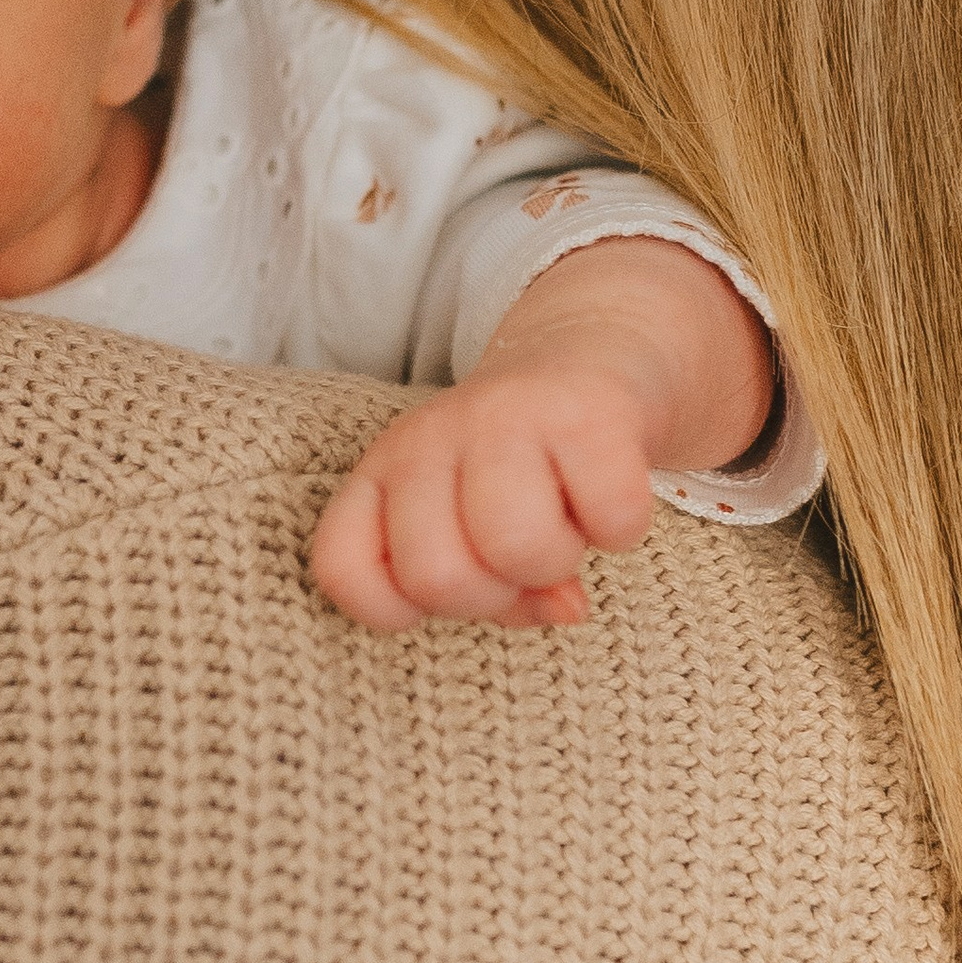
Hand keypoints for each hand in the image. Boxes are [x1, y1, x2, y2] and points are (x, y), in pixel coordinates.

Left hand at [310, 239, 773, 633]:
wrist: (585, 355)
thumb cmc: (519, 471)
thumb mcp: (474, 530)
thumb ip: (497, 591)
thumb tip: (565, 608)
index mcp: (381, 473)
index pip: (342, 568)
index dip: (396, 608)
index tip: (447, 580)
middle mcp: (428, 438)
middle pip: (437, 577)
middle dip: (492, 595)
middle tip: (517, 560)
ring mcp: (504, 417)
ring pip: (516, 547)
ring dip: (555, 563)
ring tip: (564, 528)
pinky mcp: (587, 411)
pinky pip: (608, 519)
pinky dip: (620, 530)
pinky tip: (607, 500)